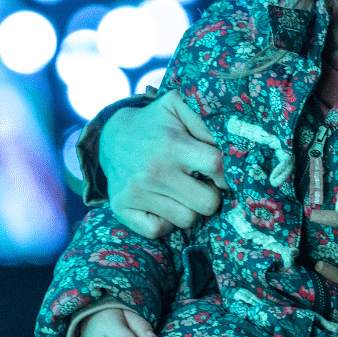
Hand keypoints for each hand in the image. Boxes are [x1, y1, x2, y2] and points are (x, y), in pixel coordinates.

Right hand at [99, 90, 227, 238]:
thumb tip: (226, 140)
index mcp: (172, 145)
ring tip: (180, 190)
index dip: (226, 171)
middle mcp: (154, 170)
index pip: (216, 166)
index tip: (220, 172)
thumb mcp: (177, 105)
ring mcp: (136, 192)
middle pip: (208, 203)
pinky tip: (161, 204)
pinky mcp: (122, 208)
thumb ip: (203, 116)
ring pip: (187, 220)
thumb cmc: (155, 124)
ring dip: (188, 208)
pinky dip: (164, 222)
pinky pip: (158, 231)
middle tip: (201, 183)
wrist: (110, 138)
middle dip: (211, 194)